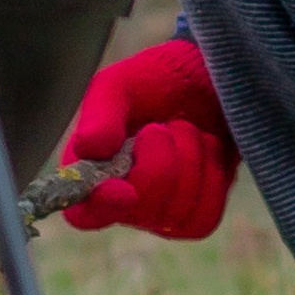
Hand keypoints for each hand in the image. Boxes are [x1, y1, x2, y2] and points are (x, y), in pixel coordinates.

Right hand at [59, 36, 237, 240]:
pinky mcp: (197, 217)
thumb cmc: (156, 80)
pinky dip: (211, 175)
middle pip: (139, 209)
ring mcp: (160, 214)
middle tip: (161, 127)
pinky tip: (206, 150)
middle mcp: (123, 201)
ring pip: (175, 213)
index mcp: (92, 172)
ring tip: (185, 131)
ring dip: (189, 160)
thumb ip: (100, 115)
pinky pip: (205, 216)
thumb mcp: (120, 85)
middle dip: (160, 160)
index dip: (101, 207)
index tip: (124, 189)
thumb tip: (88, 150)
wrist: (210, 77)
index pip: (83, 214)